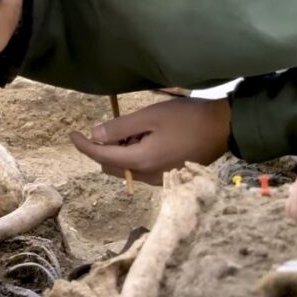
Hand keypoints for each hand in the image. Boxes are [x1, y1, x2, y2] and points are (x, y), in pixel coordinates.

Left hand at [70, 97, 230, 184]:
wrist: (224, 128)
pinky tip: (147, 139)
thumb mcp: (150, 116)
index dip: (83, 145)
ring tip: (136, 130)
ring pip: (125, 168)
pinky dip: (134, 155)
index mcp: (140, 162)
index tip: (72, 134)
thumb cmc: (188, 118)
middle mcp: (146, 177)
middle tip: (114, 126)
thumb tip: (95, 135)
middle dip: (104, 148)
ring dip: (121, 152)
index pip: (101, 157)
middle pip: (111, 166)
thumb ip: (120, 128)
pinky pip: (140, 169)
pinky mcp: (167, 177)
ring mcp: (158, 180)